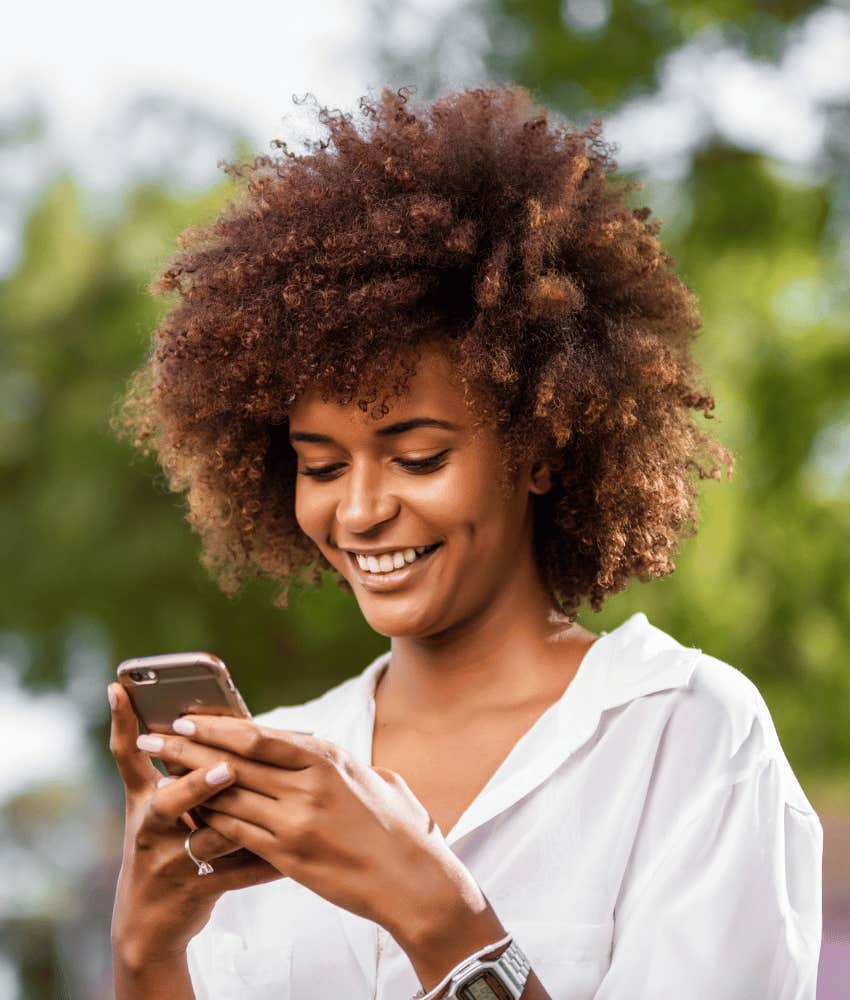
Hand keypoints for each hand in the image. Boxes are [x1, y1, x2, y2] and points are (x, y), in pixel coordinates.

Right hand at [107, 684, 283, 971]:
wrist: (149, 924)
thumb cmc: (166, 846)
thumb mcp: (160, 810)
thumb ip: (182, 770)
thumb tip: (224, 720)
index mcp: (143, 800)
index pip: (126, 755)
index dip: (121, 722)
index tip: (120, 689)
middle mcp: (151, 829)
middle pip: (167, 802)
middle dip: (196, 785)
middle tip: (226, 768)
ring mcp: (172, 862)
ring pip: (209, 838)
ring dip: (239, 821)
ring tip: (269, 806)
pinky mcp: (198, 890)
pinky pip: (238, 873)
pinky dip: (267, 863)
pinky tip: (291, 853)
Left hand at [138, 714, 483, 943]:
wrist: (410, 877)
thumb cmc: (393, 824)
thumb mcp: (366, 776)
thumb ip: (330, 760)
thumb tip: (304, 746)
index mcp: (326, 756)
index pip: (257, 734)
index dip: (214, 726)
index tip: (183, 718)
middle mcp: (308, 783)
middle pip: (233, 761)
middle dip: (186, 748)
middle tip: (152, 737)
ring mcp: (297, 820)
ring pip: (228, 797)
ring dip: (189, 786)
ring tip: (159, 776)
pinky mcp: (289, 855)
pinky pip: (237, 834)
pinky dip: (210, 823)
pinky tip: (189, 817)